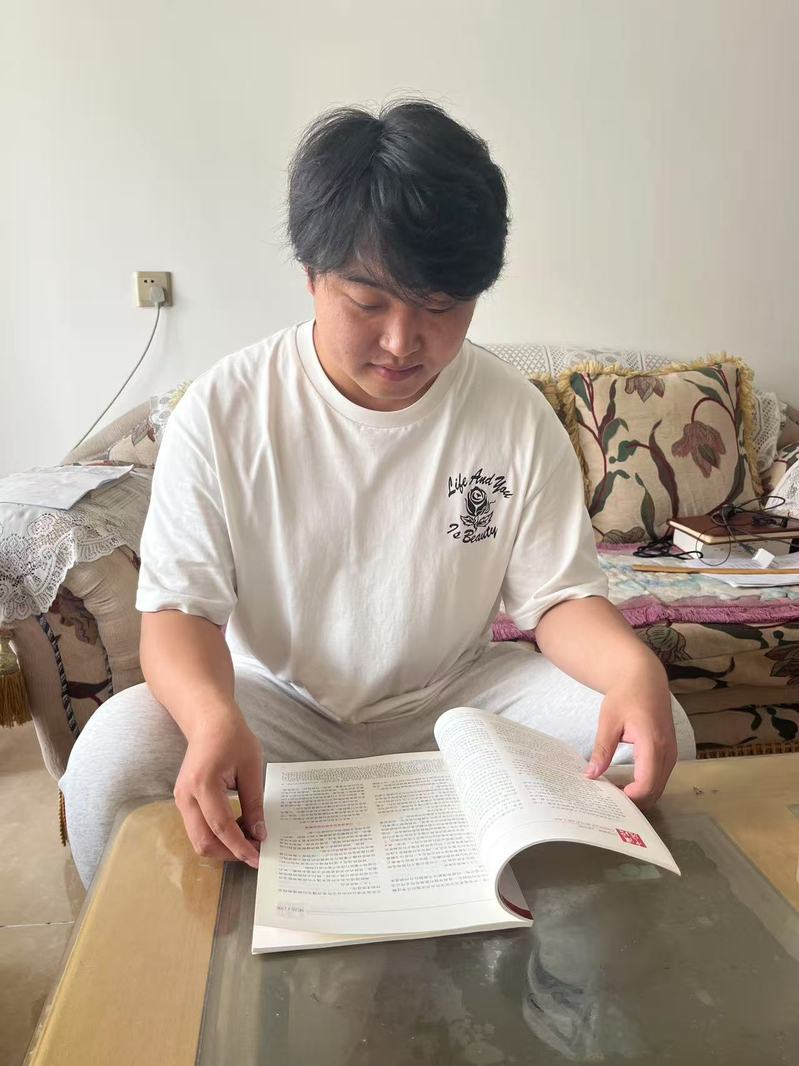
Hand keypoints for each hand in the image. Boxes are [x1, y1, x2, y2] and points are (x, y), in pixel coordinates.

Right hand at [173, 704, 264, 867]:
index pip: (221, 827)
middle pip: (203, 841)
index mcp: (203, 784)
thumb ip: (254, 803)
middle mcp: (185, 796)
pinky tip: (237, 827)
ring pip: (198, 838)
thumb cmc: (233, 738)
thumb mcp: (251, 768)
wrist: (209, 721)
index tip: (258, 857)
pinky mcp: (183, 801)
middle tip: (255, 852)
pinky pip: (197, 828)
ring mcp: (180, 800)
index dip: (240, 846)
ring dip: (222, 846)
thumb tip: (260, 834)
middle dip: (229, 853)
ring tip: (248, 838)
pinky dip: (216, 835)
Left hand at [585, 665, 677, 807]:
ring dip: (641, 794)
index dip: (630, 797)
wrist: (645, 679)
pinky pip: (661, 777)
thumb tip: (591, 775)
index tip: (610, 798)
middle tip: (609, 800)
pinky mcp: (670, 752)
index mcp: (652, 743)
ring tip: (616, 793)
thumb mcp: (608, 721)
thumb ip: (602, 750)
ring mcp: (672, 753)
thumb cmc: (626, 696)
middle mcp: (667, 752)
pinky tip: (628, 783)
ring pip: (659, 786)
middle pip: (655, 790)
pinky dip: (647, 785)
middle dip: (634, 800)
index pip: (646, 783)